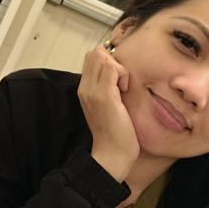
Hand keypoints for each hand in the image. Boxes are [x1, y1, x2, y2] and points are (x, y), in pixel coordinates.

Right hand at [77, 43, 139, 181]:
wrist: (112, 154)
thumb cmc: (115, 133)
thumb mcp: (107, 105)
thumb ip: (107, 88)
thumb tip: (116, 73)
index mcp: (84, 90)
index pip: (91, 58)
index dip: (107, 61)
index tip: (116, 79)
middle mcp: (84, 88)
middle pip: (94, 53)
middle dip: (111, 60)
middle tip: (120, 81)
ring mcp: (93, 91)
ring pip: (102, 57)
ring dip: (118, 67)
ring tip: (122, 87)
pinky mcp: (104, 96)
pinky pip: (113, 68)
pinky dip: (123, 74)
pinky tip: (125, 90)